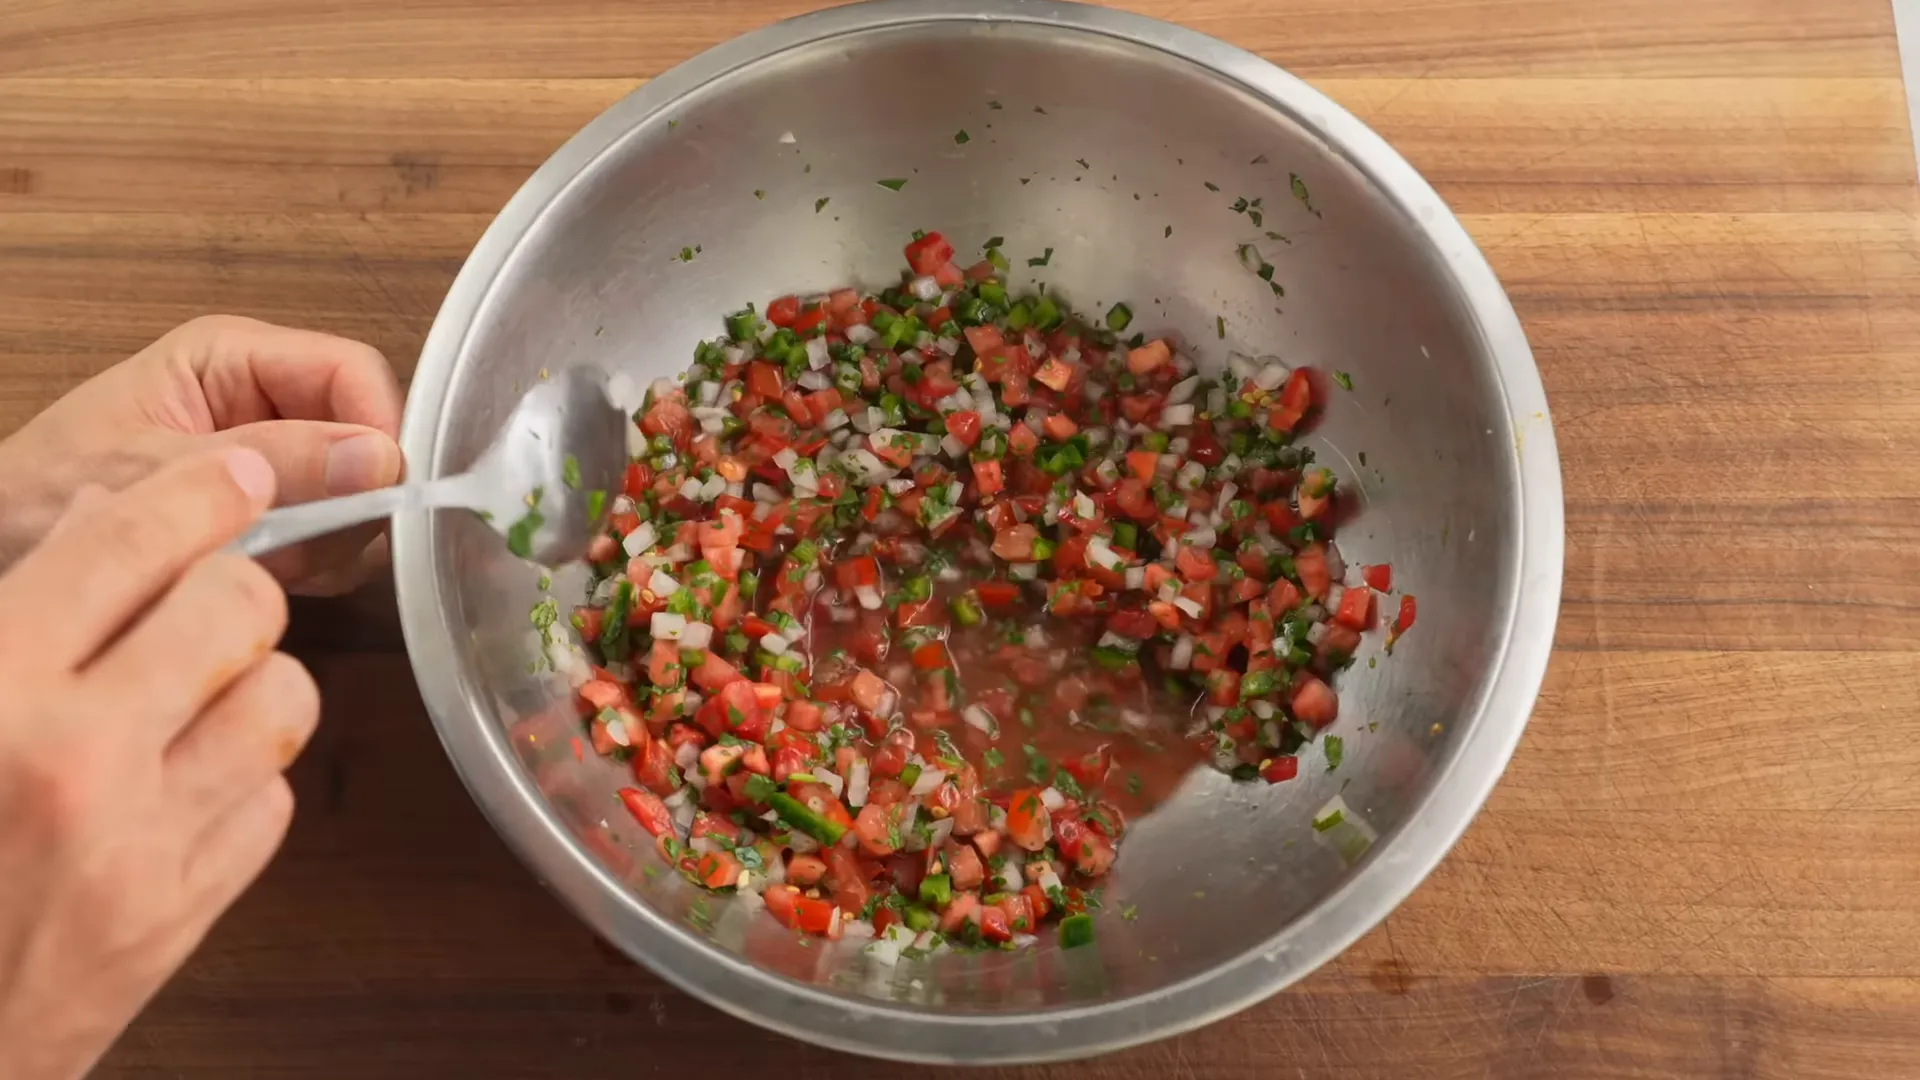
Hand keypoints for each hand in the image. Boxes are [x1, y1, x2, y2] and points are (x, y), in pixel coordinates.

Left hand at [0, 315, 403, 595]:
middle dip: (345, 500)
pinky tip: (262, 574)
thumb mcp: (155, 468)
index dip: (378, 431)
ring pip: (360, 496)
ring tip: (260, 561)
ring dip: (327, 541)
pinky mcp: (279, 514)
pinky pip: (337, 539)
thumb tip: (379, 458)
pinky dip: (314, 567)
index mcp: (235, 358)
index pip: (355, 373)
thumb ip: (273, 462)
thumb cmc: (41, 490)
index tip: (376, 494)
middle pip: (368, 439)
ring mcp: (277, 462)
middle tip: (293, 541)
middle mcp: (267, 401)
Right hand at [0, 448, 315, 1079]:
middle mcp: (72, 758)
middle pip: (236, 605)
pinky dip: (241, 784)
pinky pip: (270, 801)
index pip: (126, 542)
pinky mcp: (181, 912)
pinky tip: (184, 788)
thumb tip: (93, 519)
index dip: (199, 491)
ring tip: (195, 700)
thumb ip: (7, 614)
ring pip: (281, 696)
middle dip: (231, 590)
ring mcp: (140, 842)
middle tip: (206, 602)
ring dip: (250, 686)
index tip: (237, 475)